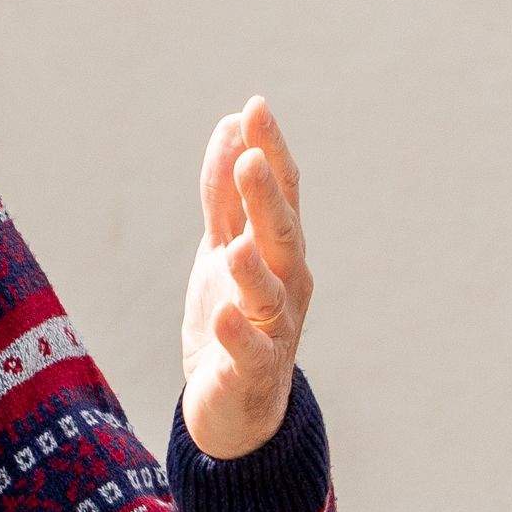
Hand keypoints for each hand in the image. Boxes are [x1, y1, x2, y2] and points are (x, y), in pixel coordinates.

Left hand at [180, 97, 309, 459]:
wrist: (234, 405)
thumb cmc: (234, 315)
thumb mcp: (223, 246)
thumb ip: (225, 194)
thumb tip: (231, 124)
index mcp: (280, 249)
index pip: (281, 192)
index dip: (270, 151)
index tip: (255, 107)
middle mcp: (288, 284)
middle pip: (281, 235)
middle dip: (266, 198)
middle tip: (250, 158)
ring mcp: (274, 329)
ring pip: (269, 294)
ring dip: (254, 268)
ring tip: (235, 247)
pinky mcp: (251, 372)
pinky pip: (249, 352)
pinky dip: (238, 334)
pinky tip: (223, 316)